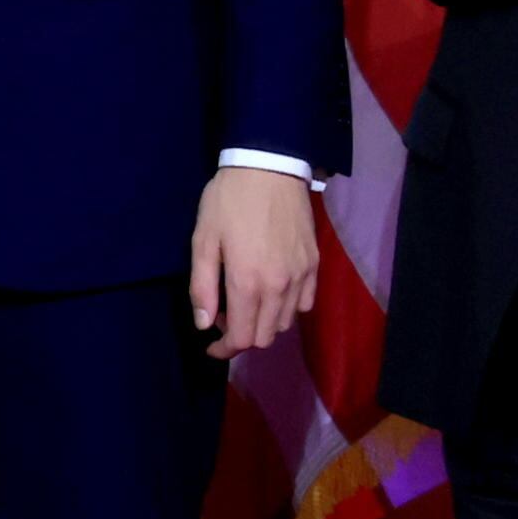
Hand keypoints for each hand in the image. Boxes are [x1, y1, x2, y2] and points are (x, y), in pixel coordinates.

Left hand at [189, 167, 318, 358]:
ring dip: (264, 323)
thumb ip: (202, 287)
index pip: (243, 338)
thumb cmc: (228, 202)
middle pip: (266, 336)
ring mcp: (302, 276)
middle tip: (223, 317)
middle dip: (242, 337)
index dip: (225, 350)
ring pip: (286, 323)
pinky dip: (287, 309)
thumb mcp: (203, 241)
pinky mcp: (315, 264)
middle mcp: (280, 286)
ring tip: (244, 302)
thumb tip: (204, 325)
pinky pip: (305, 303)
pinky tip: (270, 292)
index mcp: (248, 282)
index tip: (212, 346)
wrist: (270, 168)